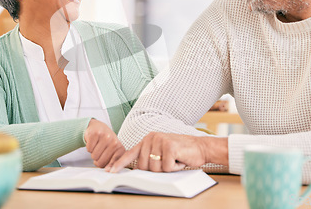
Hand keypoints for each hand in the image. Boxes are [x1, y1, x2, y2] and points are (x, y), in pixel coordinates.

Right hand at [84, 119, 124, 167]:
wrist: (98, 127)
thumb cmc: (106, 142)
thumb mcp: (113, 152)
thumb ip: (113, 162)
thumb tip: (108, 171)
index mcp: (120, 149)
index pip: (113, 165)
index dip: (107, 167)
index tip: (106, 167)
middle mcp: (115, 142)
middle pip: (101, 162)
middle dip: (97, 159)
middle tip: (100, 152)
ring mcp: (106, 137)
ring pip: (94, 156)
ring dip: (93, 153)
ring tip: (97, 146)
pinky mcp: (95, 134)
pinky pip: (88, 149)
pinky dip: (88, 147)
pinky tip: (93, 142)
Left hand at [107, 132, 227, 172]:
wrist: (201, 147)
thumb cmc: (181, 153)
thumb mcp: (162, 154)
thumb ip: (148, 159)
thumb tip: (136, 171)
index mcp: (148, 139)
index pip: (130, 153)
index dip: (119, 163)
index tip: (109, 171)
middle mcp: (151, 138)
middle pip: (143, 166)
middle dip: (156, 170)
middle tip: (168, 162)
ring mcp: (160, 141)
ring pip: (155, 168)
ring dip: (166, 168)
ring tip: (174, 159)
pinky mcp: (169, 146)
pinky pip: (166, 167)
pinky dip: (174, 167)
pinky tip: (179, 159)